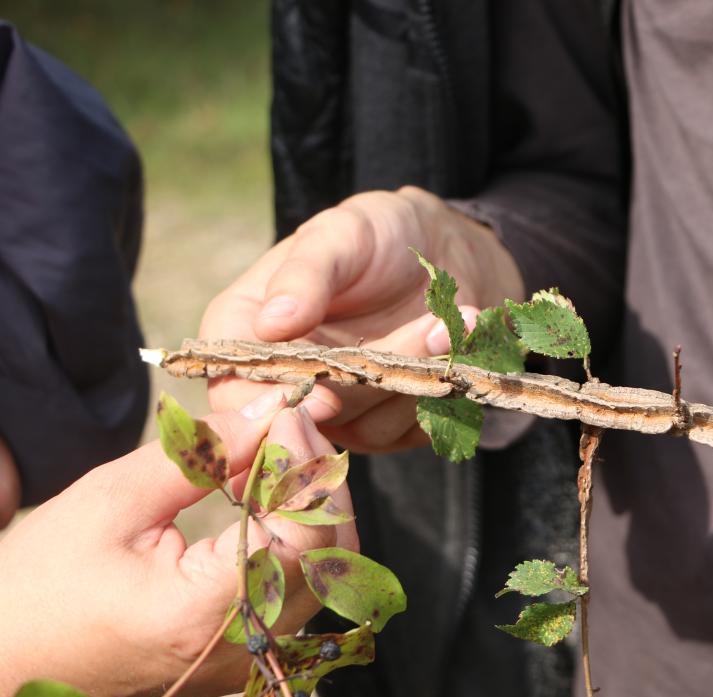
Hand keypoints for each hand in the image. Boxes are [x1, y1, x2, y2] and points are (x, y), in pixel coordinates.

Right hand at [0, 390, 356, 696]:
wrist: (3, 663)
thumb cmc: (37, 586)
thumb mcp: (110, 503)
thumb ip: (200, 454)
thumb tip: (269, 409)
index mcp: (208, 615)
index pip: (307, 534)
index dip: (306, 464)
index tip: (286, 412)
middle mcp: (243, 648)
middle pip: (330, 553)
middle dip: (316, 478)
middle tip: (286, 423)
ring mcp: (248, 660)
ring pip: (324, 572)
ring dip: (309, 505)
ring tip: (270, 453)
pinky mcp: (243, 656)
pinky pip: (298, 589)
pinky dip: (293, 535)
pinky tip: (262, 494)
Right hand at [202, 187, 524, 451]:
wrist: (447, 251)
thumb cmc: (380, 234)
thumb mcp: (342, 234)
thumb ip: (307, 273)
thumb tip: (271, 323)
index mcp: (247, 330)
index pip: (233, 389)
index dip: (268, 406)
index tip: (324, 396)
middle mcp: (288, 380)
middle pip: (308, 418)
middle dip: (373, 378)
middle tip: (432, 326)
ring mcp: (341, 410)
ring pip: (369, 427)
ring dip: (417, 375)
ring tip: (450, 321)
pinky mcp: (391, 424)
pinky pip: (411, 428)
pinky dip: (441, 386)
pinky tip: (460, 340)